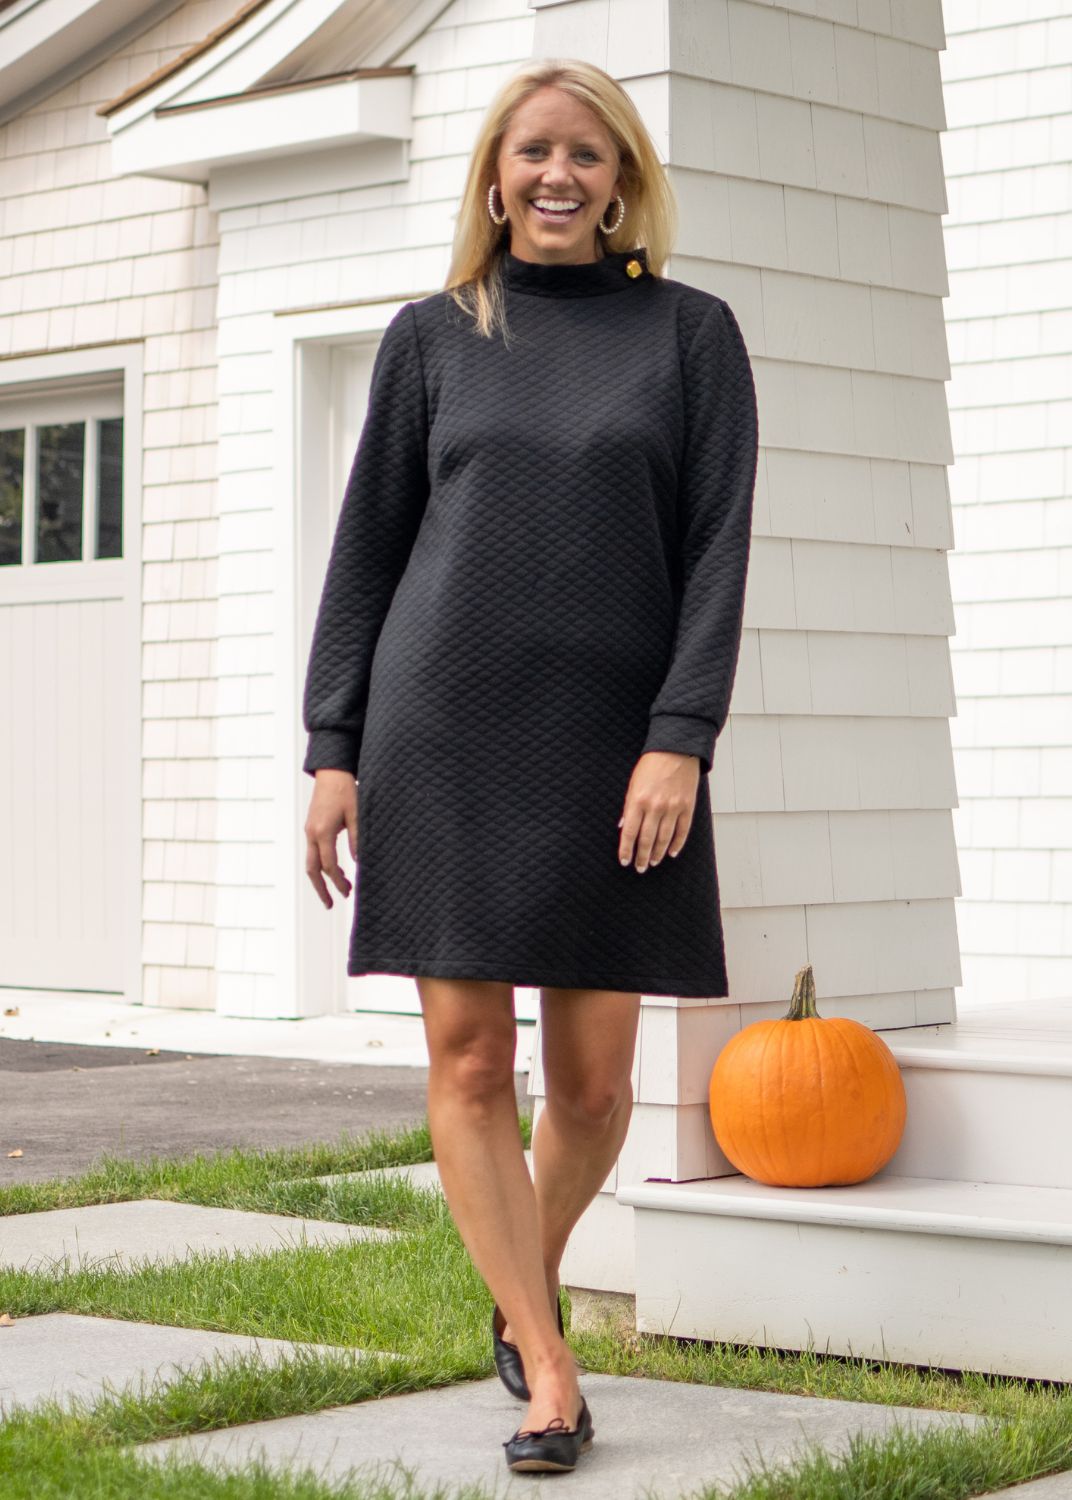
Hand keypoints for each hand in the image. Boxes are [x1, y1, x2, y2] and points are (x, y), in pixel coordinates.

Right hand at [305, 769, 358, 908]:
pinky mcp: (311, 827)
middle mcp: (312, 834)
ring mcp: (309, 831)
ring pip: (311, 862)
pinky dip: (322, 864)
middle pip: (312, 869)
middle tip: (330, 904)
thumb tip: (359, 863)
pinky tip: (336, 869)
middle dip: (321, 889)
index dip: (338, 882)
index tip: (348, 893)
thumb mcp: (357, 815)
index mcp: (323, 832)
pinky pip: (314, 852)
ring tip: (337, 889)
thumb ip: (357, 839)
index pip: (329, 866)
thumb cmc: (346, 791)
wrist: (331, 772)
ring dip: (321, 878)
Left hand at [618, 751, 700, 871]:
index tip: (624, 860)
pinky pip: (682, 831)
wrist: (677, 750)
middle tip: (639, 867)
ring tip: (653, 862)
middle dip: (642, 857)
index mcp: (638, 800)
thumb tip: (623, 827)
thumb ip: (629, 807)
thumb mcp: (633, 783)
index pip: (629, 832)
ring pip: (664, 839)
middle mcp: (655, 807)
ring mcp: (673, 808)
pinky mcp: (687, 807)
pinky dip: (676, 844)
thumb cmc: (652, 765)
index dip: (626, 849)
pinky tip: (671, 852)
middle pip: (647, 839)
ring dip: (658, 853)